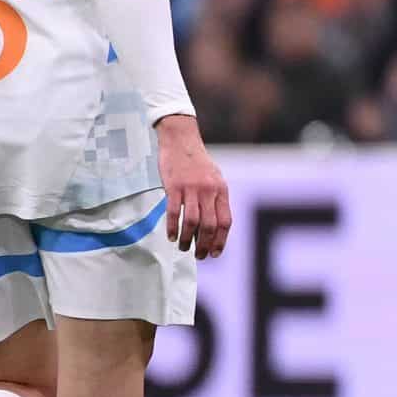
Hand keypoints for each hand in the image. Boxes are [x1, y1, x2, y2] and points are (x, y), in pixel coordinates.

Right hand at [155, 115, 230, 258]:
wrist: (181, 140)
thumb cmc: (198, 163)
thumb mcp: (215, 179)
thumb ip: (216, 199)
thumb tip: (213, 225)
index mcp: (222, 191)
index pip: (225, 221)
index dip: (221, 240)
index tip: (216, 253)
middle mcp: (209, 191)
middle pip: (209, 226)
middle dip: (205, 245)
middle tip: (199, 256)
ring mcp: (191, 189)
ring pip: (192, 222)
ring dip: (187, 239)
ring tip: (183, 248)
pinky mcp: (174, 187)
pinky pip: (174, 212)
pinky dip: (172, 227)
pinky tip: (170, 236)